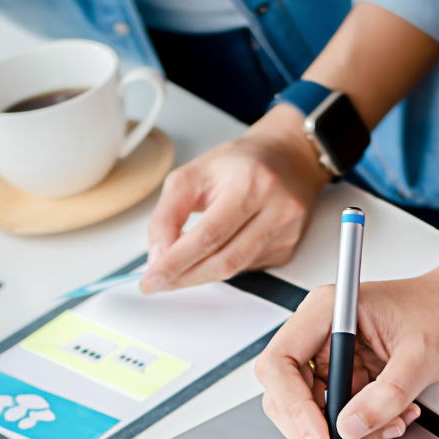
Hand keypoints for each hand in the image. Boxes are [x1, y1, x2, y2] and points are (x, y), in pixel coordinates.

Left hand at [140, 104, 330, 293]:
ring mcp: (284, 233)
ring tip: (178, 270)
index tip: (152, 279)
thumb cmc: (238, 164)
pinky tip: (214, 252)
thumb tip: (158, 256)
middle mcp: (275, 209)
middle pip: (223, 261)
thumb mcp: (192, 174)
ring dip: (200, 276)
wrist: (286, 157)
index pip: (208, 236)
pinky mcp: (286, 249)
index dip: (176, 262)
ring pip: (234, 271)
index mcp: (250, 183)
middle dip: (185, 276)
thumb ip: (168, 214)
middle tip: (160, 281)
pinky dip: (221, 266)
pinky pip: (246, 269)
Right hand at [254, 261, 438, 438]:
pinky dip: (363, 429)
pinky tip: (395, 418)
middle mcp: (320, 332)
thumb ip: (387, 393)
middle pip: (286, 393)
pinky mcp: (346, 374)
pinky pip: (337, 414)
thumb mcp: (423, 354)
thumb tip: (349, 427)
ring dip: (347, 434)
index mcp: (328, 311)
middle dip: (317, 430)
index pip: (281, 364)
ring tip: (392, 426)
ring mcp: (331, 355)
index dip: (293, 407)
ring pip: (312, 411)